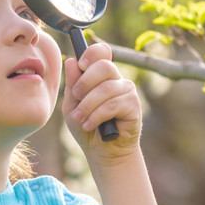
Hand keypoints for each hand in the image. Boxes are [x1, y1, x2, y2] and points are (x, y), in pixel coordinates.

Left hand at [62, 43, 141, 163]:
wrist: (102, 151)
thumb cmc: (86, 125)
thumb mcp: (72, 105)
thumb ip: (72, 84)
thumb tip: (71, 61)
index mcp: (101, 74)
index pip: (102, 52)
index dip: (91, 54)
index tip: (80, 65)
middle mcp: (116, 79)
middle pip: (104, 66)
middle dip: (85, 82)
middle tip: (76, 97)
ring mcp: (127, 90)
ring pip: (106, 89)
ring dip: (88, 105)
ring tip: (80, 119)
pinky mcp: (133, 104)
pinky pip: (113, 104)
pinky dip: (97, 115)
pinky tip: (90, 125)